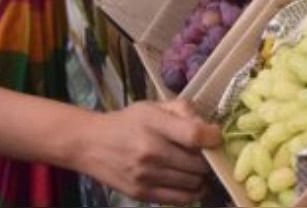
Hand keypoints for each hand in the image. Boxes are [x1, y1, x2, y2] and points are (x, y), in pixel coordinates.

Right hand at [77, 101, 220, 204]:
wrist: (90, 144)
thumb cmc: (126, 122)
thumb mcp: (152, 107)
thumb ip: (182, 110)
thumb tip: (209, 126)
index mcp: (154, 126)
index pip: (195, 135)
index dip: (213, 137)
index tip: (215, 137)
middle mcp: (151, 154)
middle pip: (198, 164)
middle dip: (208, 159)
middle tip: (205, 154)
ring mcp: (146, 177)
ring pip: (193, 184)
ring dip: (201, 177)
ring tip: (197, 168)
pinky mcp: (142, 195)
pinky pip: (180, 200)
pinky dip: (192, 193)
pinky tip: (191, 184)